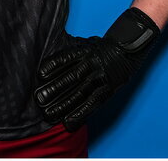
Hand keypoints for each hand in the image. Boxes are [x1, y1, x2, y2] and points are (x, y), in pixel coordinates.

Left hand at [34, 8, 159, 130]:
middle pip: (72, 78)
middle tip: (39, 99)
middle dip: (55, 89)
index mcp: (86, 51)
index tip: (40, 74)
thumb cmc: (101, 47)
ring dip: (64, 105)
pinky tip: (68, 123)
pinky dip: (80, 114)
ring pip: (81, 93)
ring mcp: (101, 78)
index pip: (67, 58)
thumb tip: (47, 62)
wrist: (128, 49)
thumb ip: (69, 52)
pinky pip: (93, 104)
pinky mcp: (108, 90)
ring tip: (49, 114)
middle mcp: (93, 64)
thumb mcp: (85, 44)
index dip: (53, 66)